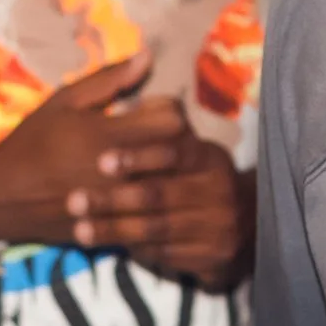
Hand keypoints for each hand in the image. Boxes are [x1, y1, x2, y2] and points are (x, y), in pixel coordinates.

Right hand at [0, 53, 193, 248]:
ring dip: (170, 173)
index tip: (152, 110)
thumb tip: (148, 55)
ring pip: (171, 186)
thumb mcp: (64, 102)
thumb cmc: (33, 142)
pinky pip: (155, 215)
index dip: (170, 111)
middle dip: (177, 141)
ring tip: (153, 163)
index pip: (173, 120)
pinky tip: (141, 190)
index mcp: (108, 135)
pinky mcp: (115, 227)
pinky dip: (156, 202)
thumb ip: (109, 80)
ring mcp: (119, 203)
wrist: (0, 196)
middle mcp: (119, 170)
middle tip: (158, 136)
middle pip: (179, 154)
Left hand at [65, 131, 249, 287]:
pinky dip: (134, 250)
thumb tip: (137, 68)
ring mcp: (219, 227)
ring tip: (80, 230)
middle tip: (74, 200)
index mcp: (211, 159)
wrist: (251, 223)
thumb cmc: (201, 179)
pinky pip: (164, 255)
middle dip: (112, 200)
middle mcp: (220, 192)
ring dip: (113, 230)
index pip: (175, 154)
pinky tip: (109, 246)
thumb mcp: (192, 148)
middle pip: (159, 195)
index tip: (101, 162)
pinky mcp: (213, 257)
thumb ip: (162, 122)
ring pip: (156, 230)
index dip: (138, 157)